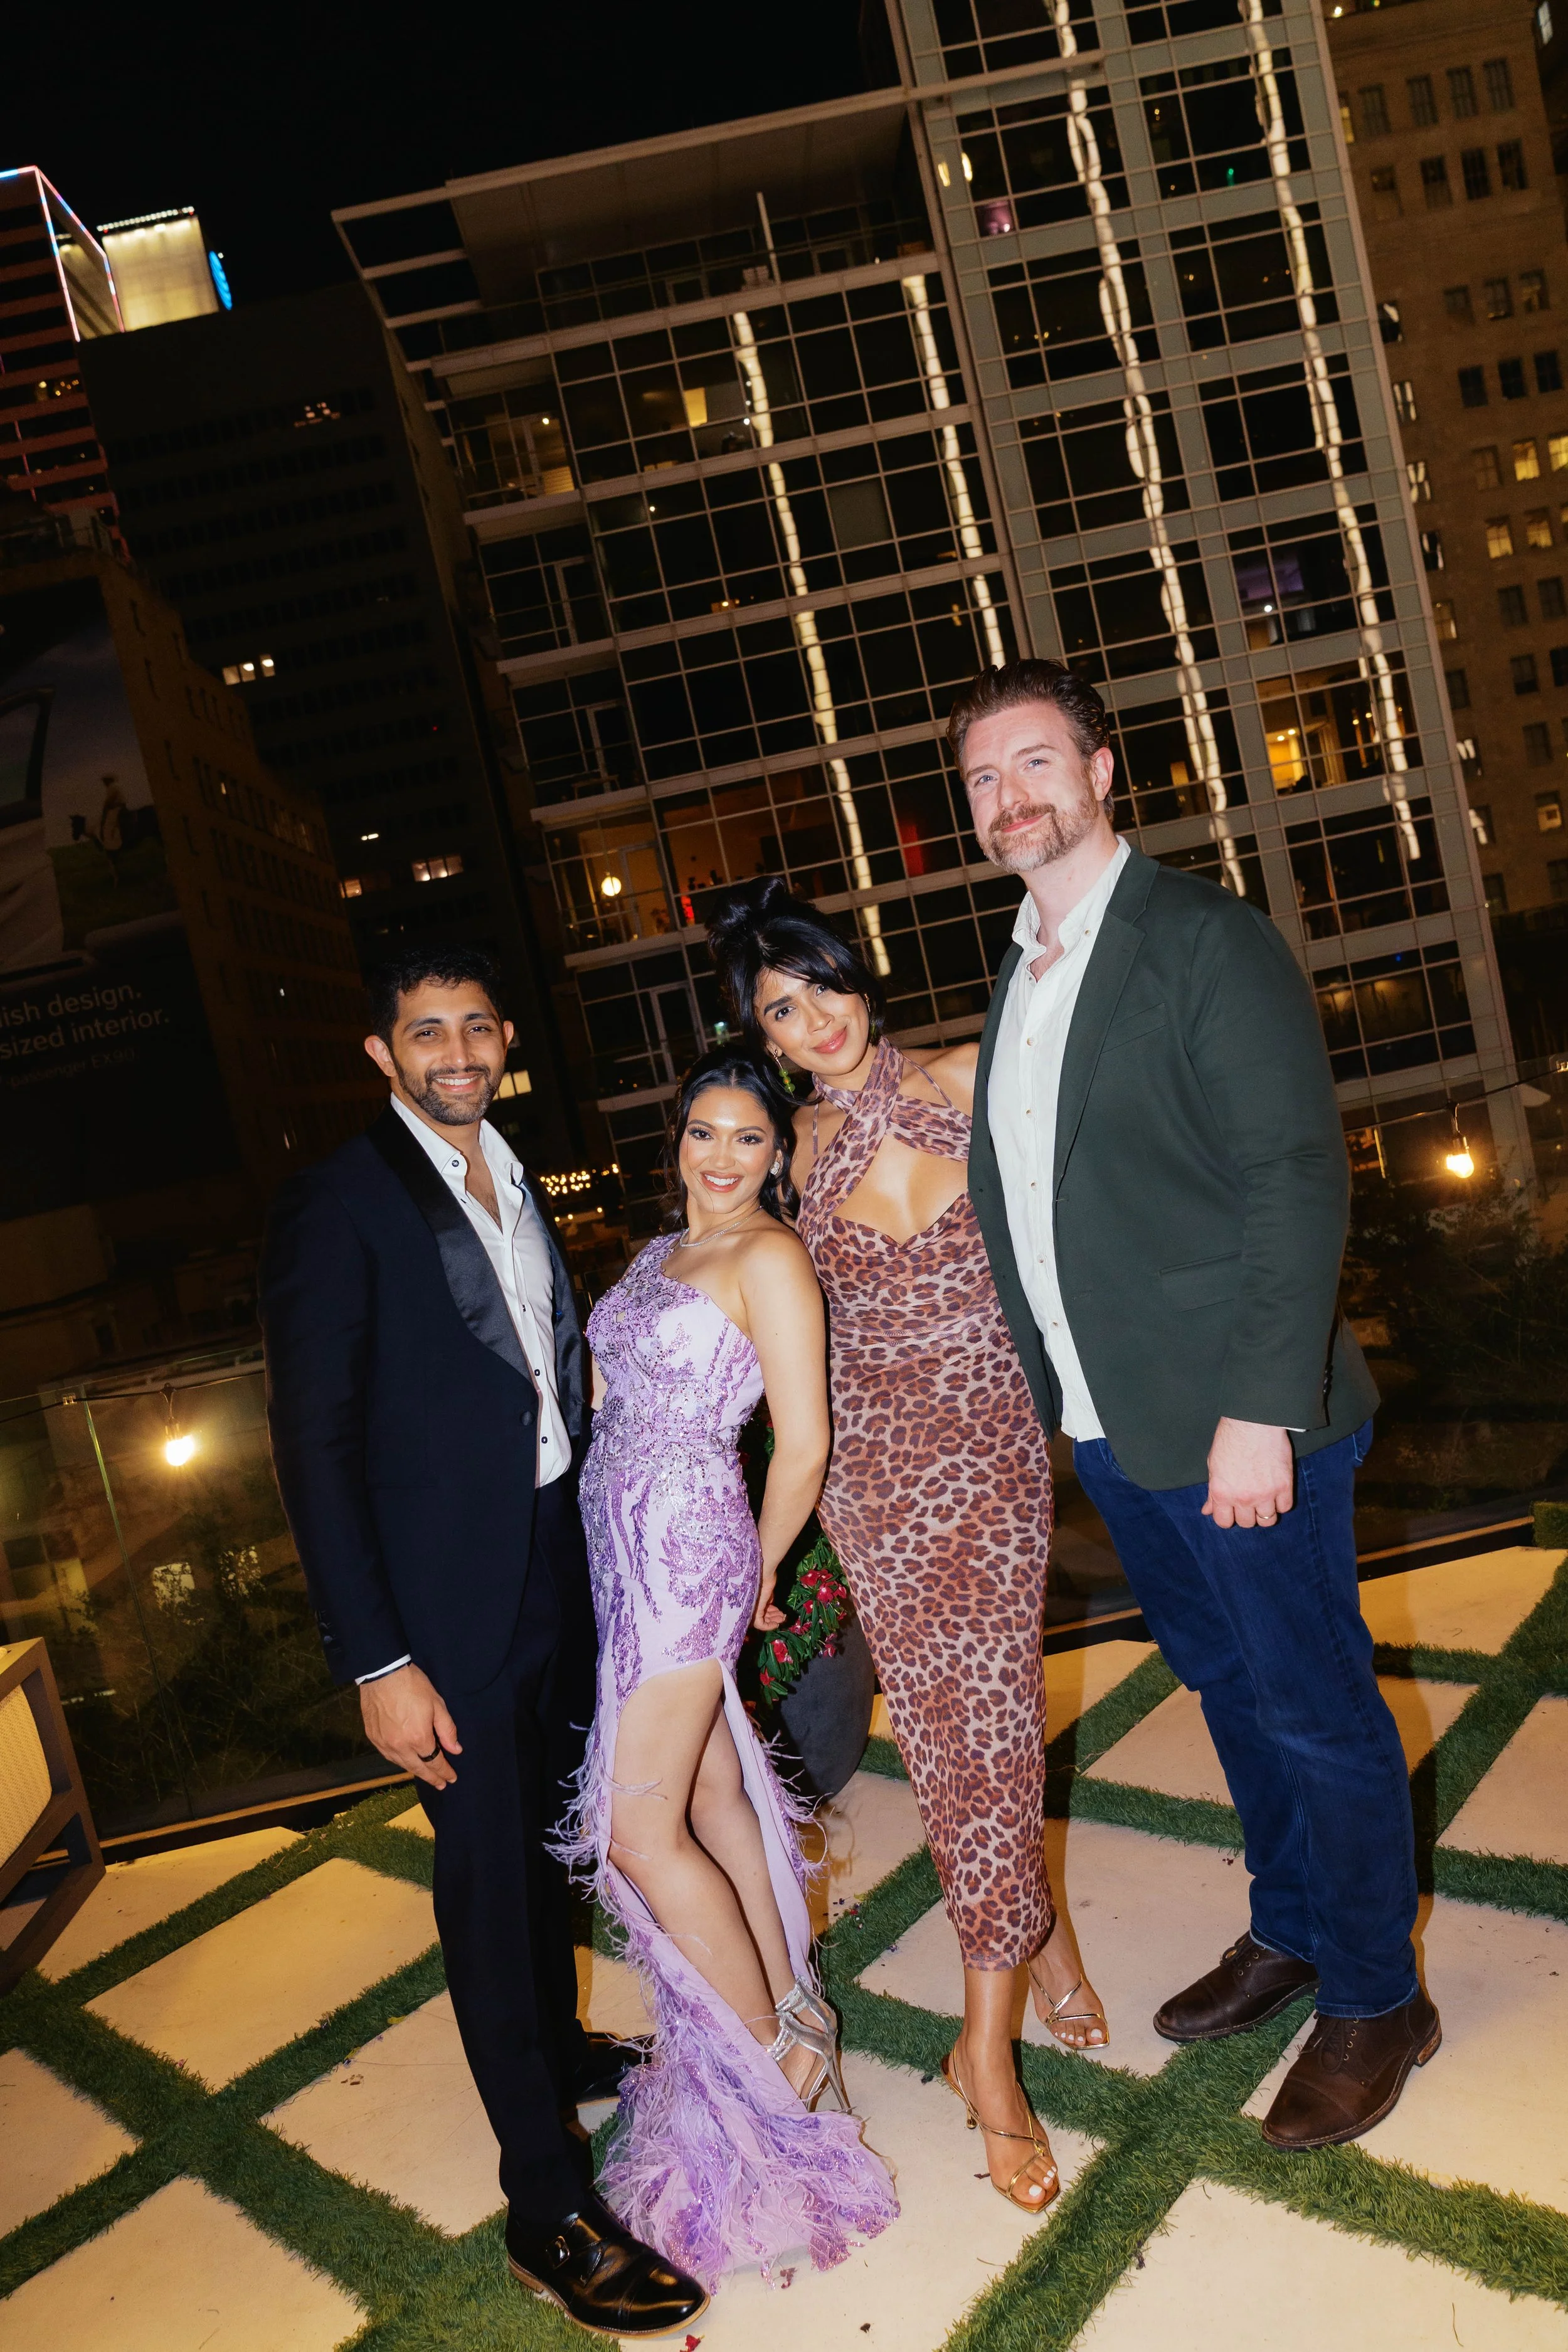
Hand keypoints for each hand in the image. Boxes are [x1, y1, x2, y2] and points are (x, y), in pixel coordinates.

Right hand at [360, 1663, 461, 1787]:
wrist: (382, 1673)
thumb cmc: (413, 1686)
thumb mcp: (437, 1704)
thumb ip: (447, 1730)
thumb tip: (455, 1750)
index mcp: (418, 1738)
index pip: (434, 1762)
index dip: (444, 1771)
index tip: (452, 1778)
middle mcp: (400, 1746)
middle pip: (418, 1768)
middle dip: (431, 1777)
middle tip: (441, 1785)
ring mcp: (384, 1743)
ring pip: (402, 1764)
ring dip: (415, 1770)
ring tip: (425, 1775)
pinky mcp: (373, 1737)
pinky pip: (388, 1756)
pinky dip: (399, 1761)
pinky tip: (405, 1761)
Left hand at [753, 1573, 787, 1633]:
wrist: (764, 1573)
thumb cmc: (766, 1578)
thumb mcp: (768, 1592)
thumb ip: (768, 1600)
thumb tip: (771, 1605)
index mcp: (753, 1599)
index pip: (760, 1610)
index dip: (770, 1613)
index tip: (779, 1612)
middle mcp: (750, 1605)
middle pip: (761, 1616)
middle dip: (773, 1617)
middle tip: (782, 1617)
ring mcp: (751, 1608)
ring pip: (761, 1621)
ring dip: (773, 1621)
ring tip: (782, 1618)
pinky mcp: (754, 1611)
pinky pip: (760, 1624)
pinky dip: (768, 1626)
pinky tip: (776, 1624)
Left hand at [1203, 1416, 1294, 1530]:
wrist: (1254, 1422)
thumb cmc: (1230, 1439)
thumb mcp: (1213, 1465)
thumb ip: (1212, 1492)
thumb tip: (1207, 1510)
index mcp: (1222, 1493)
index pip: (1223, 1522)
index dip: (1227, 1516)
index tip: (1232, 1509)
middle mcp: (1243, 1497)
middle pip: (1247, 1523)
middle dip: (1247, 1514)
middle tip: (1249, 1500)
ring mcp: (1265, 1493)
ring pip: (1268, 1520)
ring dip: (1265, 1512)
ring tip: (1264, 1498)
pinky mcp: (1284, 1486)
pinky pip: (1285, 1507)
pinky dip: (1281, 1502)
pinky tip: (1277, 1491)